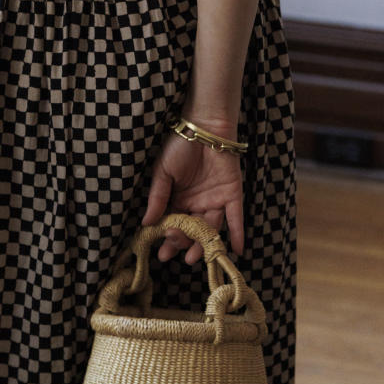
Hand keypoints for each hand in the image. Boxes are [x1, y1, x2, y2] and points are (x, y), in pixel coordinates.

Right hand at [142, 131, 243, 259]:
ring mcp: (216, 200)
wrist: (203, 126)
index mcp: (180, 198)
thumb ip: (157, 197)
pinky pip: (236, 218)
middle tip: (177, 256)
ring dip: (205, 244)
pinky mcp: (232, 195)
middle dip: (184, 244)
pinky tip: (236, 250)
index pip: (174, 223)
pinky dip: (237, 234)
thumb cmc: (180, 145)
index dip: (168, 238)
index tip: (161, 253)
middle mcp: (198, 203)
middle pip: (192, 230)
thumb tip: (146, 223)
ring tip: (196, 257)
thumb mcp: (163, 171)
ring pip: (211, 228)